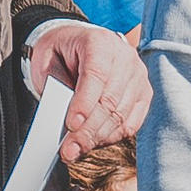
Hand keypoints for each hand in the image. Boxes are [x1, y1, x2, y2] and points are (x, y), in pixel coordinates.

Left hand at [26, 21, 150, 156]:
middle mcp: (125, 57)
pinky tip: (94, 142)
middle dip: (88, 130)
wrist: (77, 45)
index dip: (84, 103)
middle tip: (68, 150)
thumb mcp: (47, 62)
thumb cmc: (60, 54)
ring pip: (120, 116)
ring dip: (97, 138)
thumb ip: (55, 86)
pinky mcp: (143, 95)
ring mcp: (138, 77)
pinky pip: (131, 124)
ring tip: (76, 149)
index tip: (71, 125)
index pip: (97, 75)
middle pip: (110, 101)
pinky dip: (111, 137)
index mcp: (100, 41)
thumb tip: (67, 121)